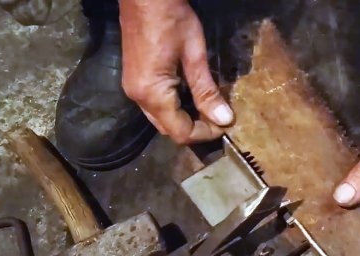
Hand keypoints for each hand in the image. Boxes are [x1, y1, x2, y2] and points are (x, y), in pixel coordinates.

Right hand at [119, 0, 232, 143]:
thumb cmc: (171, 18)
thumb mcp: (195, 54)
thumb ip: (206, 90)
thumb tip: (224, 119)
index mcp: (152, 93)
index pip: (180, 131)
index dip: (205, 133)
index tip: (226, 124)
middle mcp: (138, 97)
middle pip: (168, 129)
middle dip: (195, 129)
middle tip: (219, 118)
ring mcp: (133, 89)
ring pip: (161, 119)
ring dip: (184, 119)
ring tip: (209, 109)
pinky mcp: (134, 80)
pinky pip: (154, 106)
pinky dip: (174, 108)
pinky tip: (191, 96)